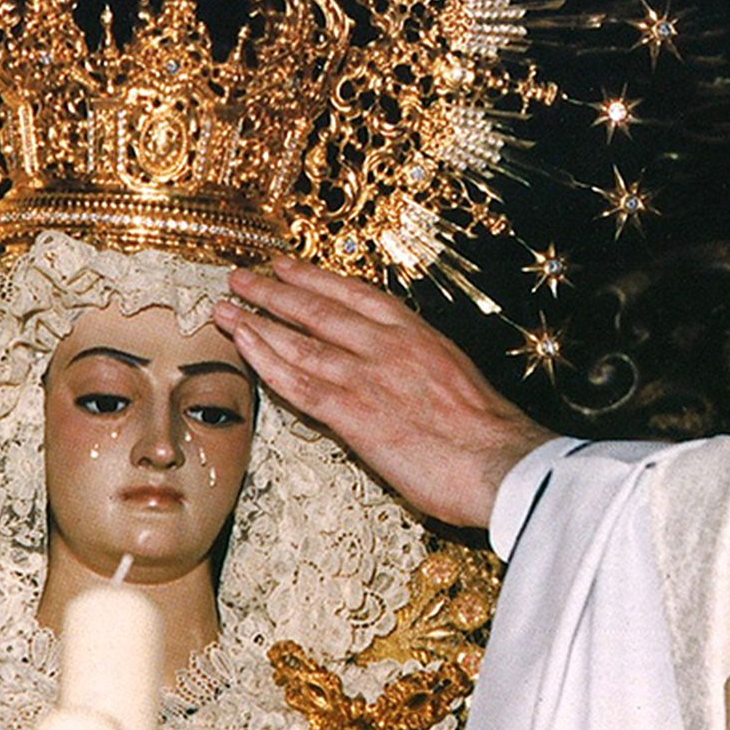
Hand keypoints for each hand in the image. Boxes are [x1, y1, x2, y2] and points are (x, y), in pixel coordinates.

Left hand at [212, 259, 551, 528]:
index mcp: (418, 334)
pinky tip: (243, 345)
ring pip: (300, 340)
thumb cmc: (489, 435)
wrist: (502, 463)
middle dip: (275, 290)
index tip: (288, 266)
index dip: (315, 278)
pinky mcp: (353, 413)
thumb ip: (420, 369)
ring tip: (227, 306)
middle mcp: (388, 345)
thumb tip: (397, 375)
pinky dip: (265, 360)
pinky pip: (298, 382)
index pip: (355, 295)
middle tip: (243, 277)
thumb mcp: (456, 379)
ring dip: (257, 320)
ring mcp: (368, 376)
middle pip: (318, 308)